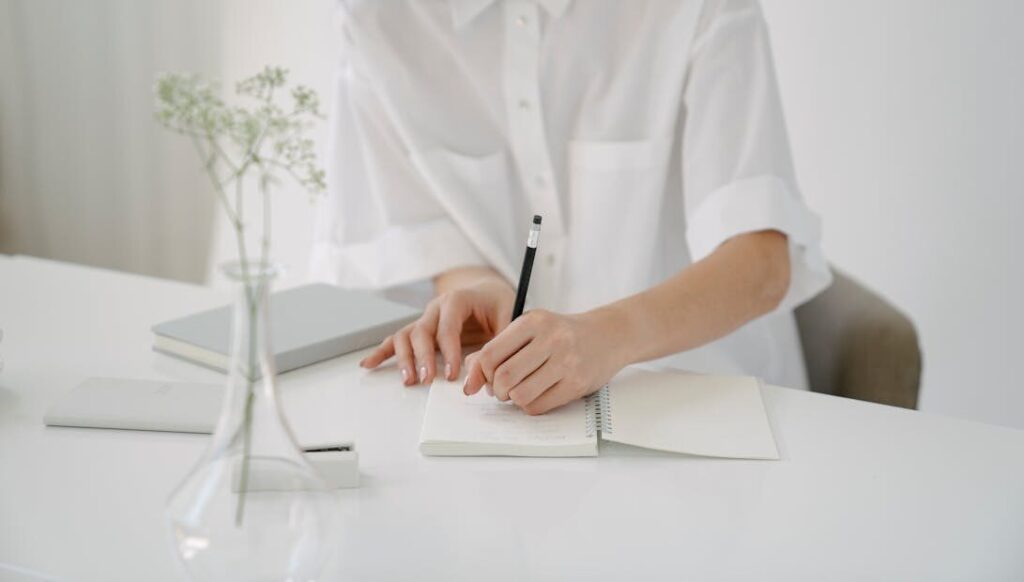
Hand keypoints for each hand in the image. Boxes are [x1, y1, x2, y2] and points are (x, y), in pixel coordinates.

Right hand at [360, 276, 514, 385]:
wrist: (488, 292)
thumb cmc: (498, 304)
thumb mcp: (509, 316)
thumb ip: (500, 341)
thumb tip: (484, 372)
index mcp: (458, 300)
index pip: (447, 326)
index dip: (448, 351)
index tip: (452, 374)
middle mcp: (436, 308)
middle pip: (421, 331)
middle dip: (422, 357)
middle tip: (427, 379)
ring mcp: (425, 319)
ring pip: (406, 336)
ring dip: (403, 358)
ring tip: (408, 380)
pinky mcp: (419, 331)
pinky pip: (396, 340)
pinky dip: (381, 352)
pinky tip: (368, 364)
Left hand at [463, 309, 627, 414]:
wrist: (608, 335)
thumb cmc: (562, 334)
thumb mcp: (532, 330)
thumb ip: (499, 348)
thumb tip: (470, 377)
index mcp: (533, 321)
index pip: (491, 353)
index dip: (483, 372)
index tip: (488, 377)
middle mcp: (550, 338)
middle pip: (504, 376)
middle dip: (497, 390)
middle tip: (501, 390)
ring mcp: (566, 361)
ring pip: (520, 394)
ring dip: (513, 400)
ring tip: (518, 393)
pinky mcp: (577, 383)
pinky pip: (539, 405)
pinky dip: (529, 406)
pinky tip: (535, 396)